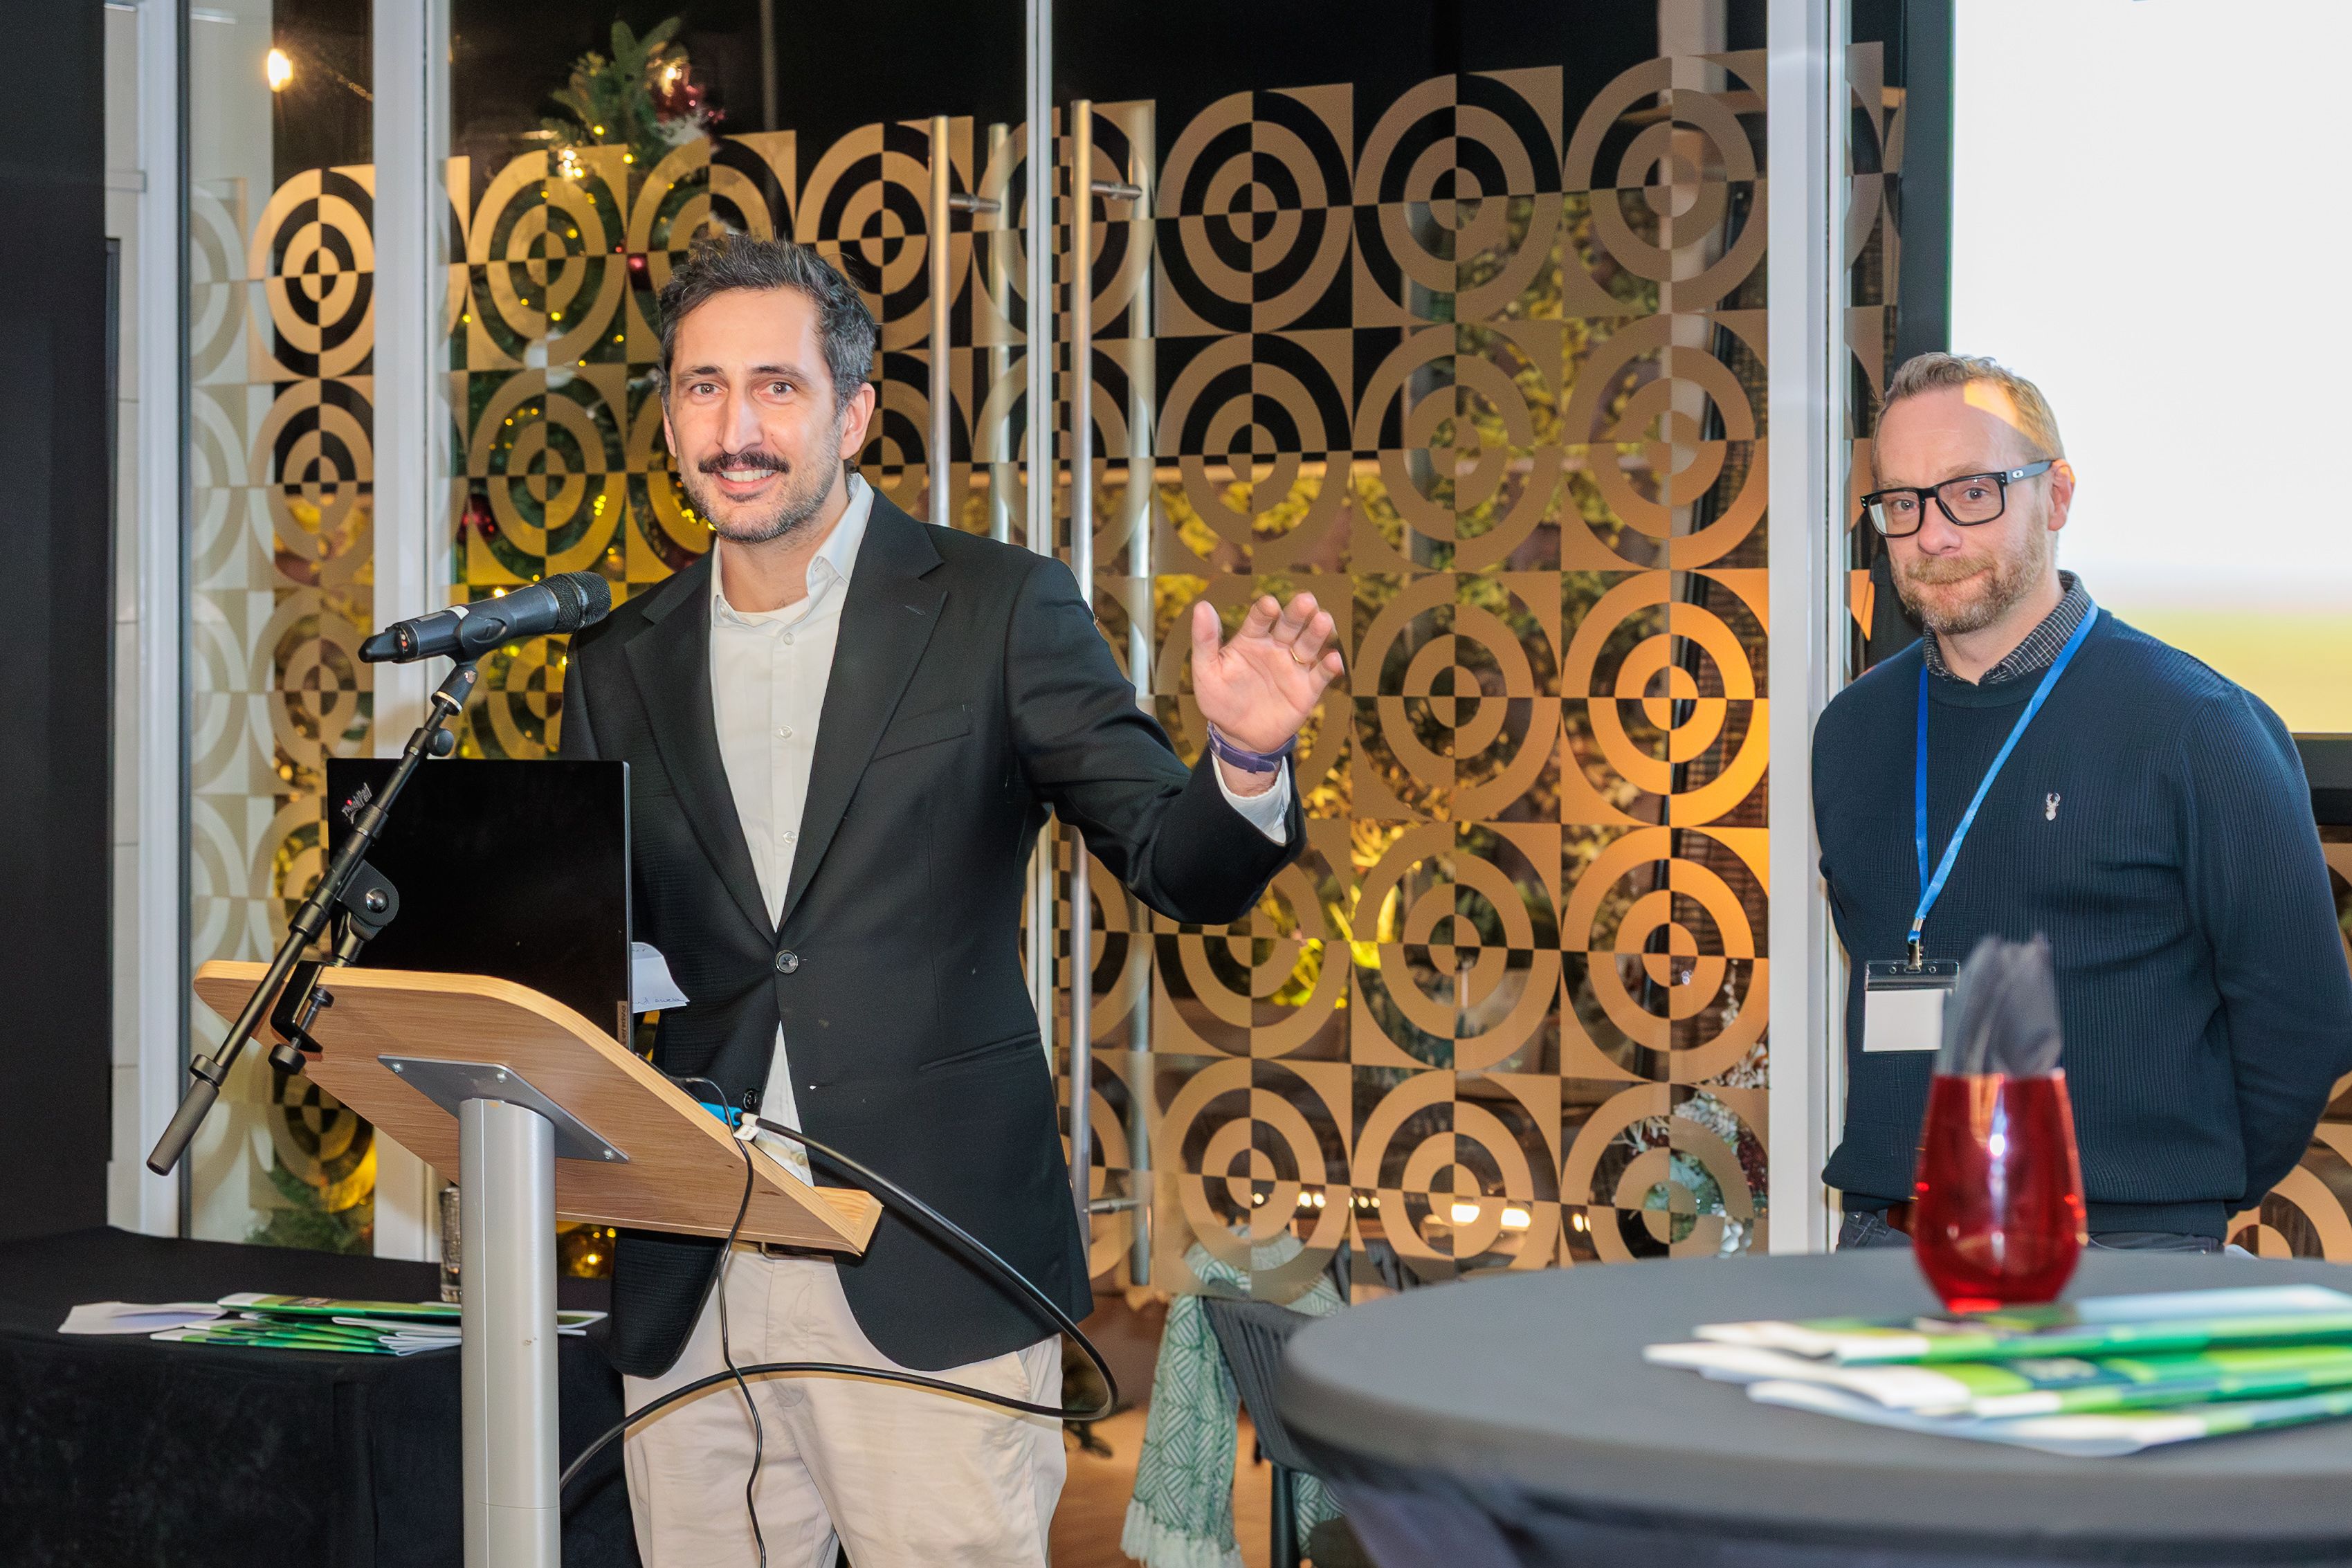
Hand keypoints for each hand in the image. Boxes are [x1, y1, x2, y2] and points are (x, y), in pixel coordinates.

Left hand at [1190, 593, 1343, 791]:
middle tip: (1306, 600)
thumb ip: (1204, 640)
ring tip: (1323, 619)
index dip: (1265, 611)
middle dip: (1298, 612)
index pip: (1260, 619)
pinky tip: (1333, 659)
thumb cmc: (1220, 700)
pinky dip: (1329, 667)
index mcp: (1251, 639)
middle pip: (1290, 625)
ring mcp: (1294, 667)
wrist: (1239, 736)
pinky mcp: (1308, 689)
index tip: (1269, 605)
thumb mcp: (1206, 671)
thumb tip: (1201, 605)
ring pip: (1309, 645)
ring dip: (1317, 632)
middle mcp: (1276, 647)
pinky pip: (1321, 675)